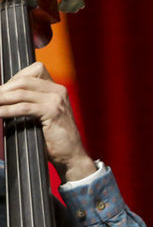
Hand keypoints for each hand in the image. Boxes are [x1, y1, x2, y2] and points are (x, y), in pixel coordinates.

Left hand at [0, 62, 94, 181]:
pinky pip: (23, 108)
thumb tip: (4, 95)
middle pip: (24, 80)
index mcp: (57, 89)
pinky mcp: (52, 112)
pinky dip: (6, 111)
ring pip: (21, 93)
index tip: (3, 91)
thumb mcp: (44, 114)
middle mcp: (58, 91)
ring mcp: (56, 101)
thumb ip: (31, 102)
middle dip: (4, 89)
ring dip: (1, 99)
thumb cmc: (54, 138)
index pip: (34, 71)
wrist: (71, 156)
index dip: (15, 78)